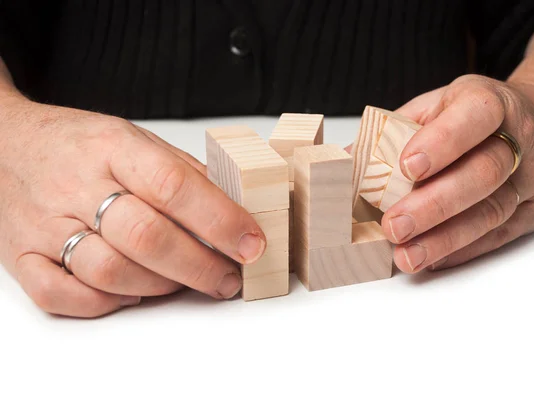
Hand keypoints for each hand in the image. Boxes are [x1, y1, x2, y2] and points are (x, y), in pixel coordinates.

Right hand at [0, 96, 265, 316]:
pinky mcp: (21, 255)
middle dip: (200, 266)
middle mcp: (77, 185)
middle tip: (228, 278)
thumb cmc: (78, 143)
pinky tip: (130, 292)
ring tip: (185, 282)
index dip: (220, 220)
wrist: (6, 143)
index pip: (174, 186)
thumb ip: (183, 173)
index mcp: (113, 148)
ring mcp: (44, 223)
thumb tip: (236, 208)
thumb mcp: (134, 139)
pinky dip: (103, 302)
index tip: (251, 244)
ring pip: (108, 271)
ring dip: (160, 286)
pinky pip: (59, 295)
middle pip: (146, 236)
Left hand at [381, 74, 533, 272]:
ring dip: (444, 238)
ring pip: (491, 212)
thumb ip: (397, 129)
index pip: (475, 117)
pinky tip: (432, 259)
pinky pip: (498, 235)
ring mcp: (532, 179)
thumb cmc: (475, 116)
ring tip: (407, 255)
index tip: (407, 167)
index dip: (443, 142)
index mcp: (493, 104)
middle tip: (395, 226)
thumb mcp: (439, 105)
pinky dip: (461, 250)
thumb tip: (347, 161)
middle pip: (483, 173)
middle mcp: (520, 140)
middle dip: (435, 204)